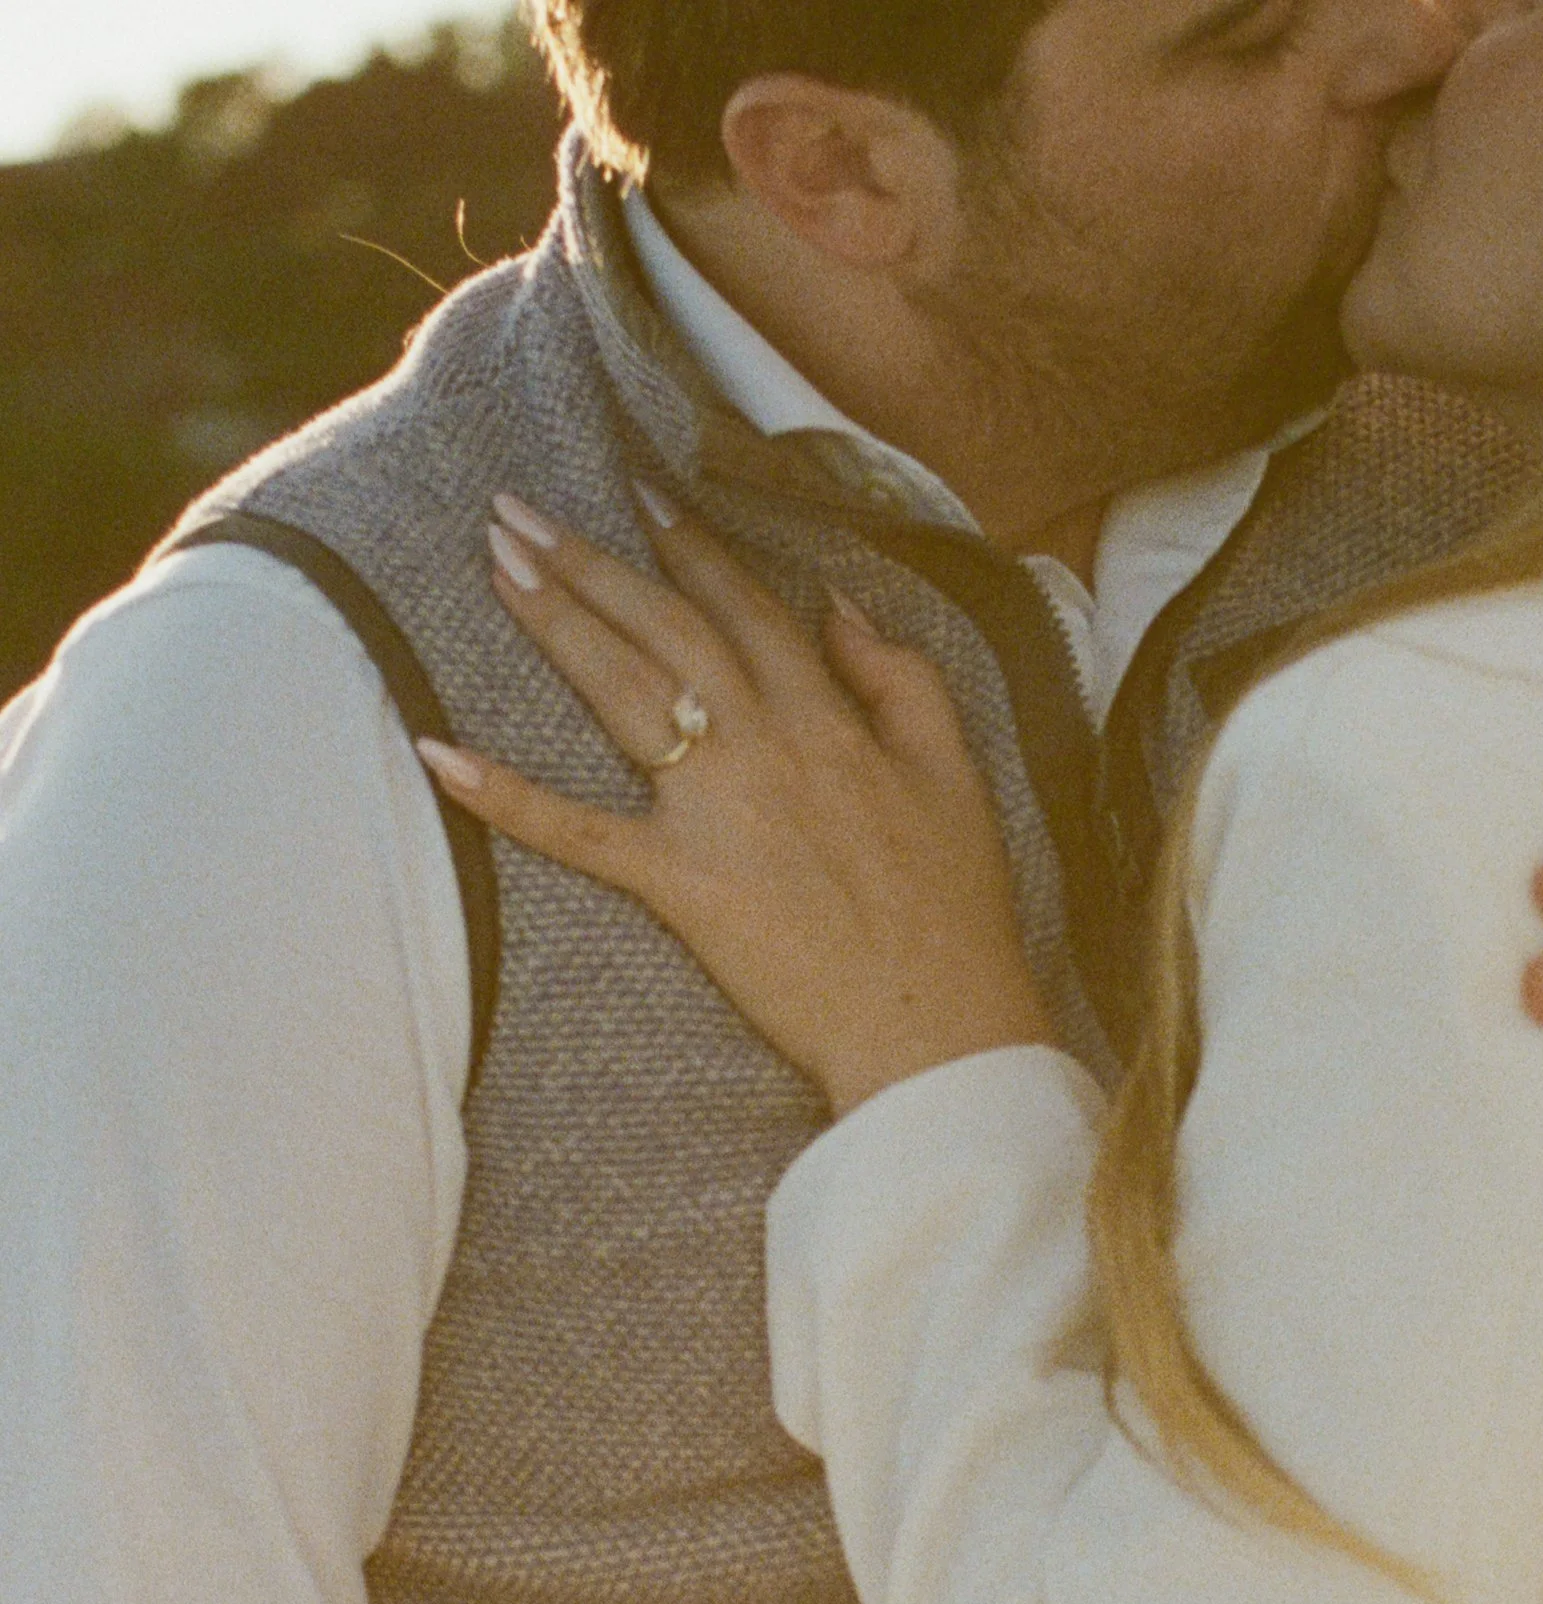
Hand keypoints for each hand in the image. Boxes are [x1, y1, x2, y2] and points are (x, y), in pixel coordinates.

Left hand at [423, 492, 1055, 1113]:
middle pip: (662, 629)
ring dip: (551, 623)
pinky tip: (438, 754)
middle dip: (588, 560)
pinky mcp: (680, 885)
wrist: (937, 1024)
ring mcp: (714, 812)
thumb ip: (900, 678)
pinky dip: (506, 798)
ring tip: (494, 566)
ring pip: (619, 694)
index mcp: (827, 716)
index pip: (744, 605)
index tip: (635, 490)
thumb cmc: (955, 911)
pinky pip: (578, 834)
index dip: (687, 544)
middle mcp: (762, 744)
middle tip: (516, 509)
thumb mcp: (955, 773)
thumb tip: (840, 606)